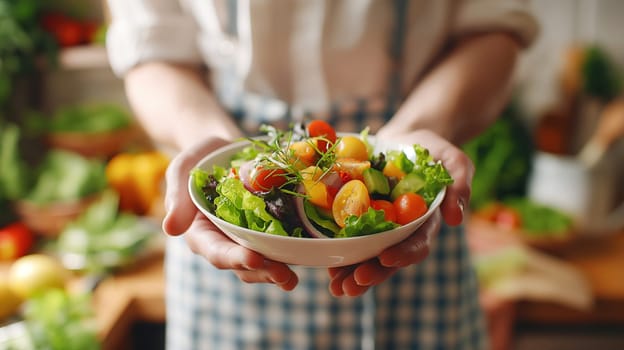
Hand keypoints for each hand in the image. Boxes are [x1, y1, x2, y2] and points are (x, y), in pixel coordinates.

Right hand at [162, 137, 298, 290]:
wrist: (226, 149)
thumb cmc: (201, 159)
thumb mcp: (183, 169)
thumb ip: (176, 196)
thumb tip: (170, 229)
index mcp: (201, 232)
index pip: (216, 250)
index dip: (234, 257)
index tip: (253, 259)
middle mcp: (225, 241)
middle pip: (241, 264)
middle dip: (262, 271)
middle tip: (283, 275)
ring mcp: (247, 238)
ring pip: (261, 263)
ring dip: (276, 272)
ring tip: (292, 278)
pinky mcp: (268, 230)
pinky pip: (279, 246)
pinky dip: (291, 254)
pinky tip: (306, 258)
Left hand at [327, 129, 473, 296]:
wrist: (406, 139)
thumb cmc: (433, 150)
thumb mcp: (454, 160)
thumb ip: (460, 184)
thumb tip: (457, 219)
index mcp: (425, 222)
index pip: (417, 244)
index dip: (403, 254)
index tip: (386, 259)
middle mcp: (402, 231)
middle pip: (388, 259)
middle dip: (372, 274)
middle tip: (353, 285)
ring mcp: (380, 227)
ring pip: (367, 256)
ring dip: (352, 273)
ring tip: (336, 288)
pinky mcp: (360, 218)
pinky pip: (349, 239)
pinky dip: (338, 253)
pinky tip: (326, 267)